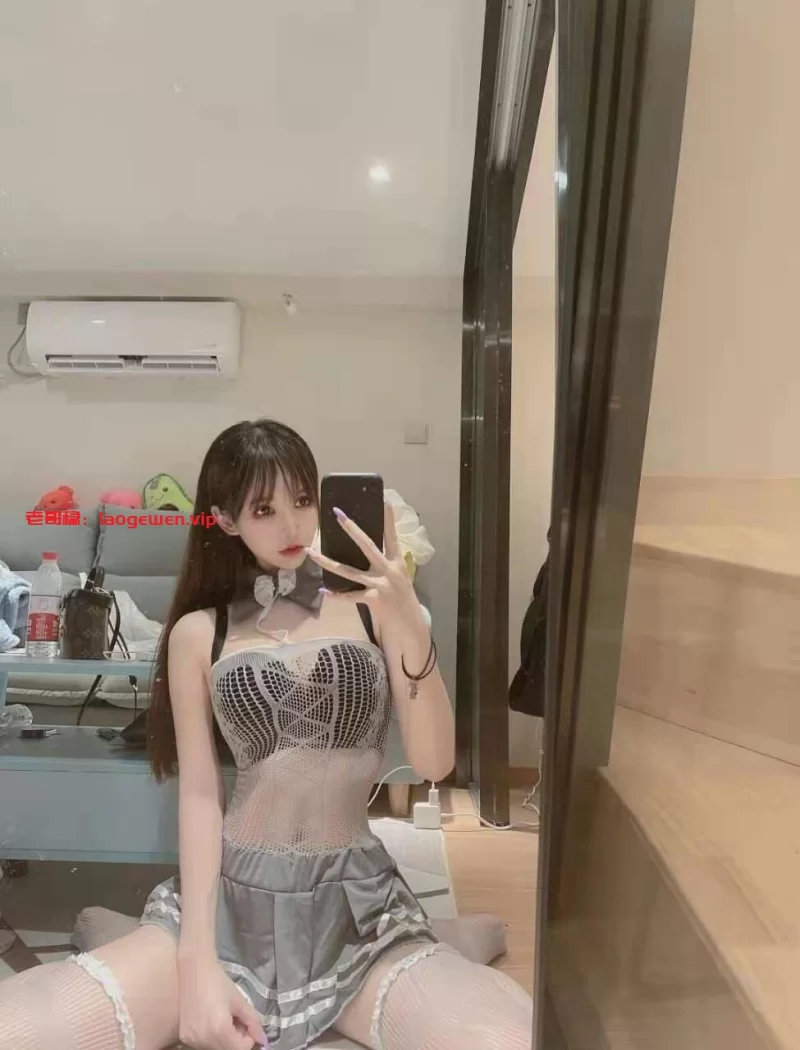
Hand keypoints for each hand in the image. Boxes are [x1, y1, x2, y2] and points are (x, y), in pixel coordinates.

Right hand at [178, 956, 266, 1049]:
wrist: (193, 970)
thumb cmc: (218, 982)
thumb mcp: (239, 1001)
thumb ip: (253, 1021)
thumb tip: (263, 1039)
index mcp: (219, 1031)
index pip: (241, 1048)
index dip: (249, 1038)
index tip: (248, 1023)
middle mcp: (203, 1040)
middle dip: (237, 1039)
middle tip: (237, 1019)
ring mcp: (191, 1040)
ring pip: (215, 1048)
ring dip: (225, 1039)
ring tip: (225, 1017)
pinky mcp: (184, 1036)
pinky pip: (204, 1044)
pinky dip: (212, 1037)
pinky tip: (212, 1019)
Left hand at [306, 502, 418, 621]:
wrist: (411, 624)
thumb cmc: (402, 597)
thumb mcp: (400, 576)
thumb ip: (387, 562)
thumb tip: (369, 548)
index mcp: (397, 561)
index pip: (392, 535)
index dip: (388, 518)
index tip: (384, 499)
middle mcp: (389, 569)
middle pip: (367, 545)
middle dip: (351, 529)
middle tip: (337, 513)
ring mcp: (381, 584)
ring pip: (349, 571)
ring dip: (327, 562)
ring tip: (311, 553)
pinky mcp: (373, 599)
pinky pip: (350, 596)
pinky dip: (336, 595)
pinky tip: (323, 591)